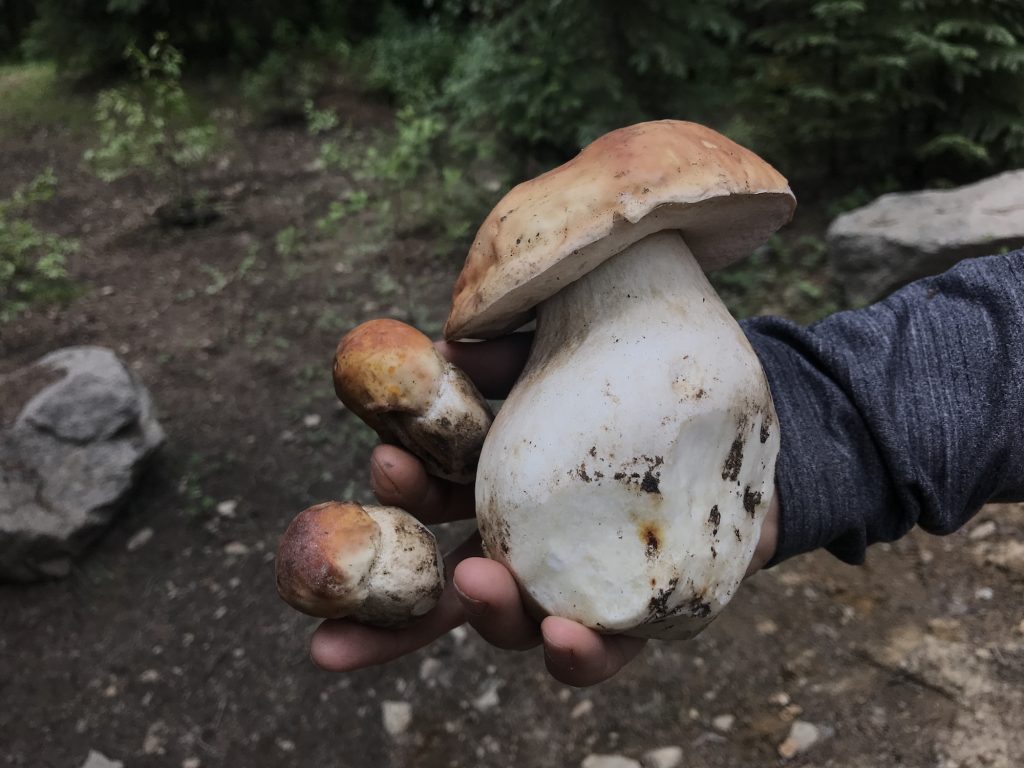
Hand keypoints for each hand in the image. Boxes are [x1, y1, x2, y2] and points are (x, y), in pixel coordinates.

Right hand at [309, 334, 778, 685]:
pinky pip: (602, 652)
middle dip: (399, 580)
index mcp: (503, 489)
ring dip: (486, 612)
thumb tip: (453, 344)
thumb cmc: (647, 391)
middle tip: (372, 555)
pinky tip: (561, 632)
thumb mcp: (581, 355)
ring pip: (513, 622)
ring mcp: (577, 589)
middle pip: (447, 581)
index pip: (435, 498)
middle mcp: (529, 550)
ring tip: (477, 583)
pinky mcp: (638, 620)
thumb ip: (518, 354)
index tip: (383, 461)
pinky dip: (575, 654)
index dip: (402, 487)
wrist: (749, 434)